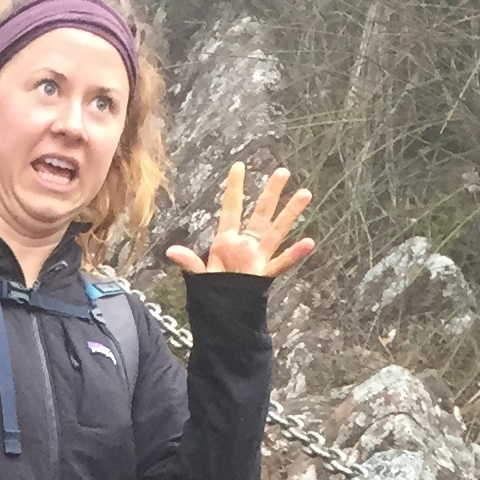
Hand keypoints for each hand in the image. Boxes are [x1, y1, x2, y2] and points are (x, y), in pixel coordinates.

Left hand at [166, 162, 314, 278]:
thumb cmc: (213, 291)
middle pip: (261, 213)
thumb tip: (171, 251)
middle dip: (271, 192)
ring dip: (290, 214)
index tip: (238, 166)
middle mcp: (246, 244)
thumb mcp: (199, 275)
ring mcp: (258, 257)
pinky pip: (282, 262)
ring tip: (305, 194)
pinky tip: (309, 242)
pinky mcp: (265, 273)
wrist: (223, 312)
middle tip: (282, 171)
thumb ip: (189, 262)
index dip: (234, 188)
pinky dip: (295, 254)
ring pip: (277, 231)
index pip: (232, 208)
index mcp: (227, 241)